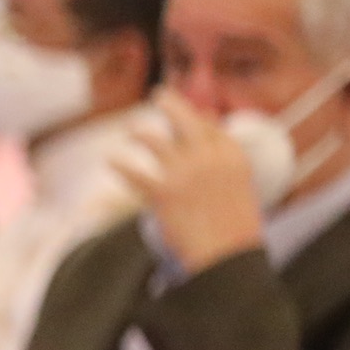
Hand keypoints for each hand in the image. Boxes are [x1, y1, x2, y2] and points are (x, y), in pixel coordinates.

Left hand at [115, 90, 263, 272]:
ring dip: (139, 133)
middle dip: (169, 103)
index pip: (209, 125)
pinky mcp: (163, 193)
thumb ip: (223, 160)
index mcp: (232, 156)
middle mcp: (208, 157)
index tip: (186, 110)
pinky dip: (120, 166)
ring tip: (130, 130)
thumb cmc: (235, 227)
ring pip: (154, 141)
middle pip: (184, 119)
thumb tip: (208, 132)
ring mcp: (184, 173)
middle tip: (158, 94)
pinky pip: (134, 173)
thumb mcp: (238, 187)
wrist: (228, 255)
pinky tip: (111, 161)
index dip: (196, 116)